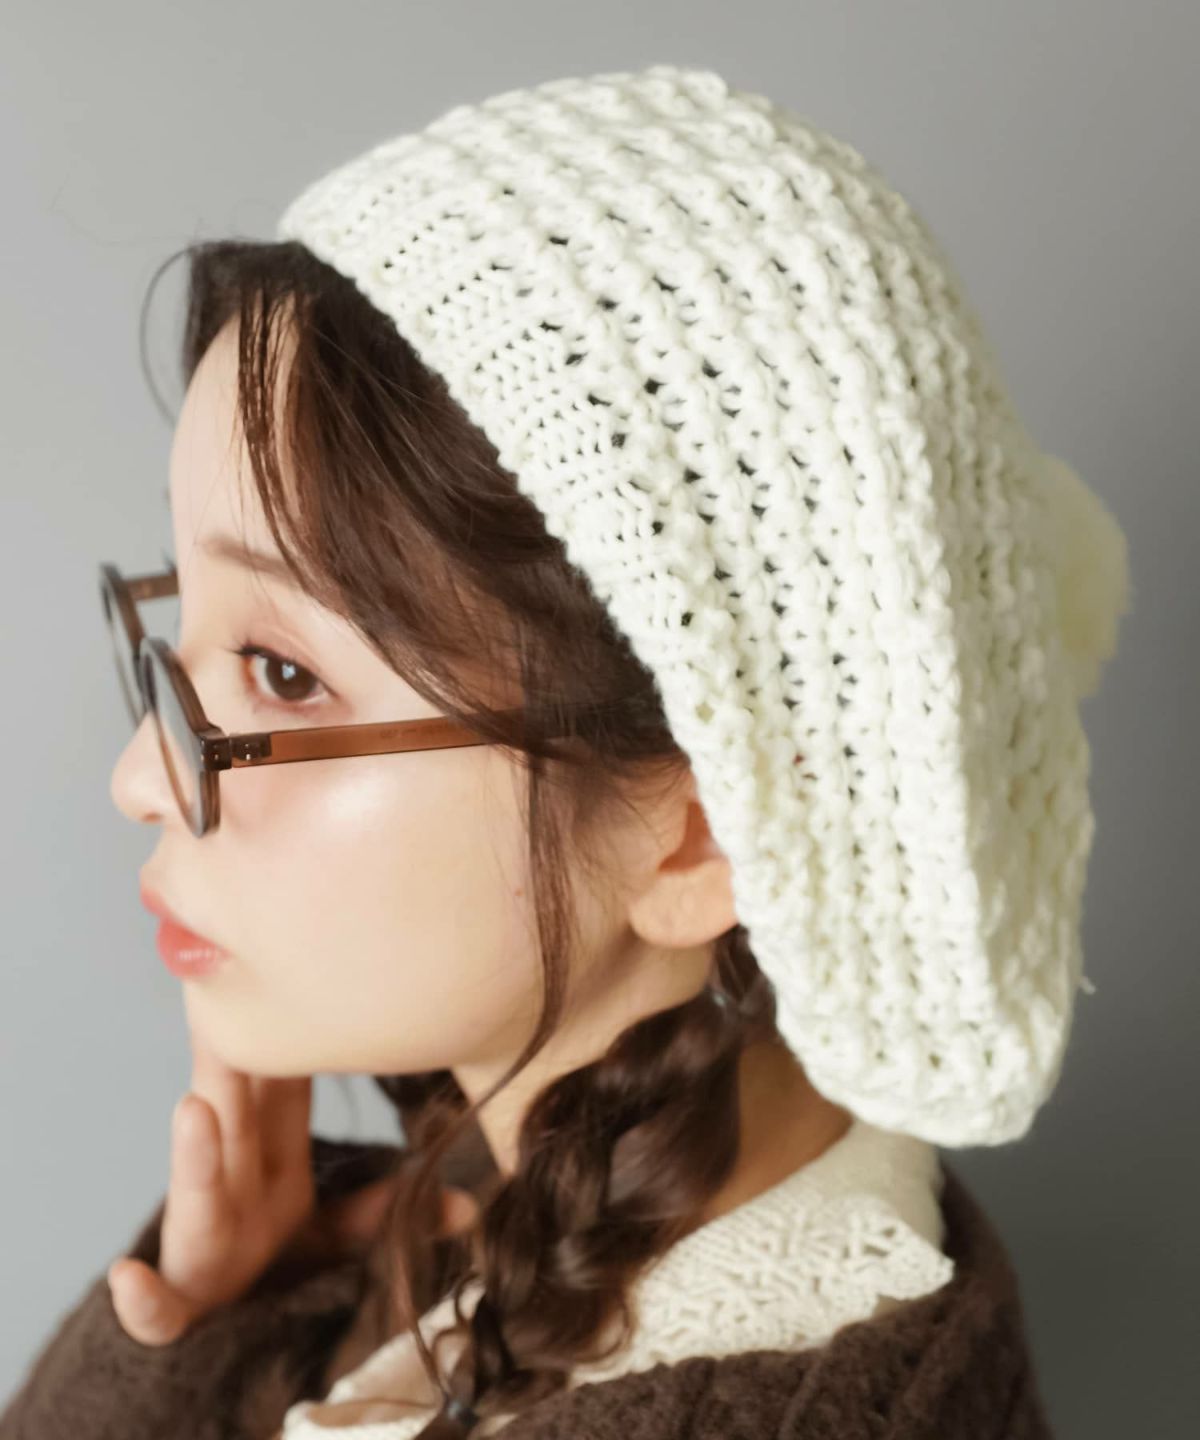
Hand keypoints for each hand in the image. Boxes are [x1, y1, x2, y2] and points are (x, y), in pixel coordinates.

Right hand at [106, 1024, 475, 1346]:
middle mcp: (232, 1192)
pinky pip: (160, 1308)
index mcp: (271, 1167)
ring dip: (193, 1155)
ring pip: (197, 1198)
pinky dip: (144, 1299)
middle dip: (230, 1063)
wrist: (217, 1348)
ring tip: (192, 1109)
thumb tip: (471, 1204)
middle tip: (221, 996)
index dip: (285, 1042)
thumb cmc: (273, 1272)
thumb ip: (386, 1215)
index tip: (289, 972)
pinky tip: (127, 1278)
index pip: (280, 1094)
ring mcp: (202, 1247)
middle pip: (234, 1122)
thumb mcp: (336, 1240)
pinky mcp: (181, 1309)